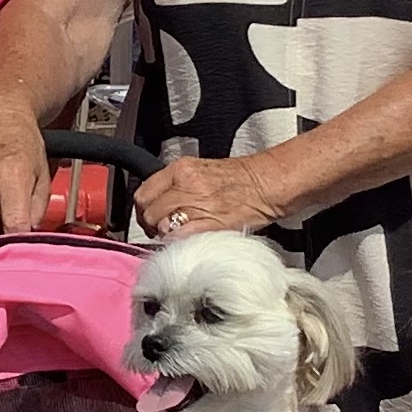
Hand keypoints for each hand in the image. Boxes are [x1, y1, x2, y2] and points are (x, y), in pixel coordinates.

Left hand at [133, 155, 283, 239]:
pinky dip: (178, 242)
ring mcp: (197, 204)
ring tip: (176, 236)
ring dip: (164, 235)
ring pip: (161, 226)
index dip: (143, 210)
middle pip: (148, 212)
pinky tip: (188, 241)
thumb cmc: (239, 179)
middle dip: (150, 225)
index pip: (143, 193)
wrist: (268, 183)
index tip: (150, 218)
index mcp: (180, 169)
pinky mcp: (210, 223)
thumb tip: (159, 206)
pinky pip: (180, 237)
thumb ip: (176, 186)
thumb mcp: (200, 171)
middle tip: (161, 231)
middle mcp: (184, 184)